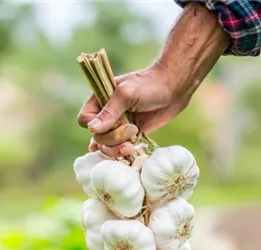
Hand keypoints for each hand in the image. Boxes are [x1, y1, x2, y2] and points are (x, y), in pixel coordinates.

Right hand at [76, 63, 191, 157]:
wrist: (175, 87)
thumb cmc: (150, 84)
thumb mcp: (127, 94)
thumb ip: (110, 111)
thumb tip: (92, 129)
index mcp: (100, 99)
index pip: (85, 119)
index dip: (94, 127)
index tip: (110, 124)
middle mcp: (107, 114)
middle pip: (97, 136)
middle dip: (112, 138)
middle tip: (131, 129)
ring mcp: (118, 125)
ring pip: (107, 145)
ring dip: (117, 148)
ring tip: (132, 144)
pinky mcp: (131, 134)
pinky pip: (121, 148)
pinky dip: (123, 153)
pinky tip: (126, 153)